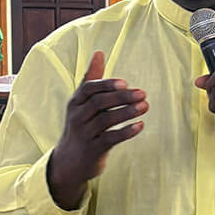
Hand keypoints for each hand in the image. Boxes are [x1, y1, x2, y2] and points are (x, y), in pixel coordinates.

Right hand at [48, 51, 147, 208]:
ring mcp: (85, 134)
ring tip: (145, 106)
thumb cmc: (80, 126)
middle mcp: (78, 117)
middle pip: (99, 103)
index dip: (107, 84)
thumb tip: (99, 52)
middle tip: (143, 94)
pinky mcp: (94, 150)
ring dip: (127, 112)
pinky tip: (140, 125)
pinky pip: (110, 139)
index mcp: (76, 102)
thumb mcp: (81, 103)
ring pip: (106, 120)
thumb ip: (91, 78)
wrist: (69, 162)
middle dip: (122, 97)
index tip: (125, 82)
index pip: (89, 89)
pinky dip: (126, 132)